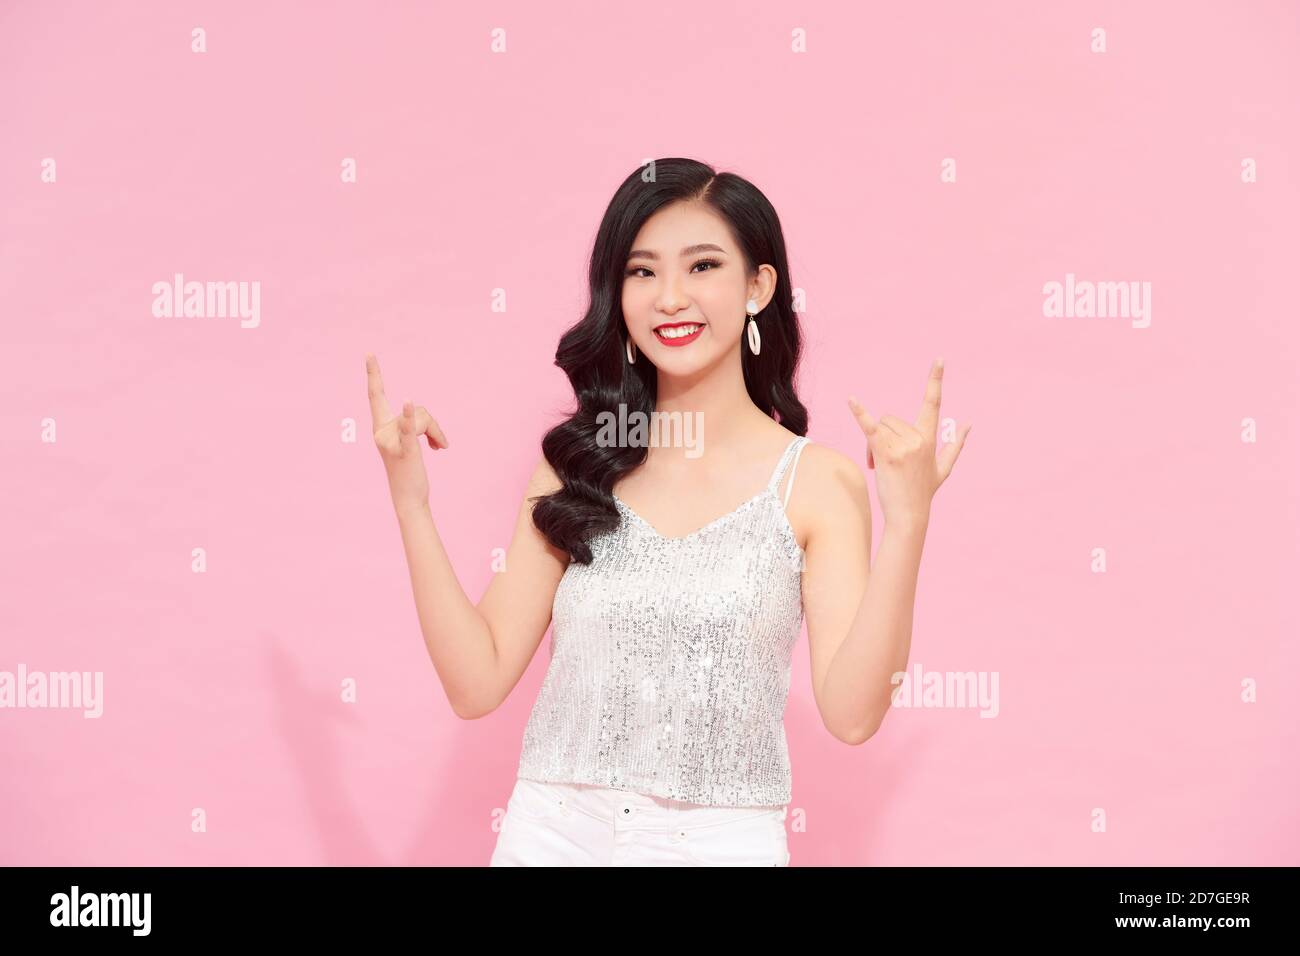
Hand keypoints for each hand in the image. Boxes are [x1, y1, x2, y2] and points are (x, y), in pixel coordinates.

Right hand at [365, 353, 448, 513]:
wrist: (408, 498)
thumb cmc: (408, 469)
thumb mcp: (409, 441)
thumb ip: (413, 423)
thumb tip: (421, 417)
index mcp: (380, 426)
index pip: (376, 395)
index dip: (373, 374)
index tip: (369, 353)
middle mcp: (381, 431)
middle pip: (417, 410)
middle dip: (433, 425)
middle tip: (440, 444)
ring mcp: (391, 442)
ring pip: (424, 420)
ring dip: (438, 434)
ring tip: (439, 449)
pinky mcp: (405, 451)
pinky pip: (409, 429)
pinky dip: (410, 416)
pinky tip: (409, 403)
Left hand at [846, 357, 969, 526]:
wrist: (909, 514)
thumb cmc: (924, 491)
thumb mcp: (944, 467)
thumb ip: (956, 444)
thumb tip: (968, 424)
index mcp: (930, 437)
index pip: (933, 403)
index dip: (935, 380)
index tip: (939, 359)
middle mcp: (918, 438)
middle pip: (890, 419)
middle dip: (883, 435)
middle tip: (883, 460)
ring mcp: (902, 445)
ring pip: (878, 427)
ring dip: (873, 443)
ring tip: (879, 465)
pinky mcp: (885, 453)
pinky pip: (869, 427)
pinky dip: (859, 413)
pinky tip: (851, 400)